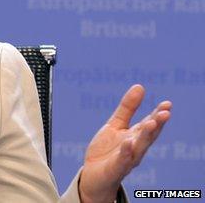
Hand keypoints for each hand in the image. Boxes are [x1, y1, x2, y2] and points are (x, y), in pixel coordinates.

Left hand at [79, 84, 171, 202]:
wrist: (93, 175)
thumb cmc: (107, 150)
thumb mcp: (115, 125)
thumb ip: (127, 108)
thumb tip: (140, 86)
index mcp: (136, 136)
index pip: (149, 124)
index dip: (158, 114)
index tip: (167, 104)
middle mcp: (135, 148)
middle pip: (148, 135)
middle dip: (156, 124)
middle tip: (165, 113)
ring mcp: (126, 159)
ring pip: (138, 147)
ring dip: (145, 136)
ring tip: (151, 123)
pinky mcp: (115, 169)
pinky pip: (121, 161)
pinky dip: (125, 152)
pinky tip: (128, 143)